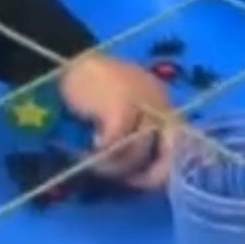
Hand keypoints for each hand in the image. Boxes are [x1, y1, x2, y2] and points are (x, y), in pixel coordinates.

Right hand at [61, 53, 173, 188]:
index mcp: (161, 103)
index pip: (179, 142)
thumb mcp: (117, 113)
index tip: (139, 181)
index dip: (162, 168)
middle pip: (171, 149)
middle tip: (128, 182)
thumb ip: (130, 137)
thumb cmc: (88, 90)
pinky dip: (102, 153)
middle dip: (151, 173)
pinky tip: (89, 147)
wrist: (65, 61)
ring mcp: (143, 102)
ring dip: (116, 166)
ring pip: (140, 151)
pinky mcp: (122, 105)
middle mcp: (159, 101)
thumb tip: (134, 174)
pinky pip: (117, 144)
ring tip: (93, 161)